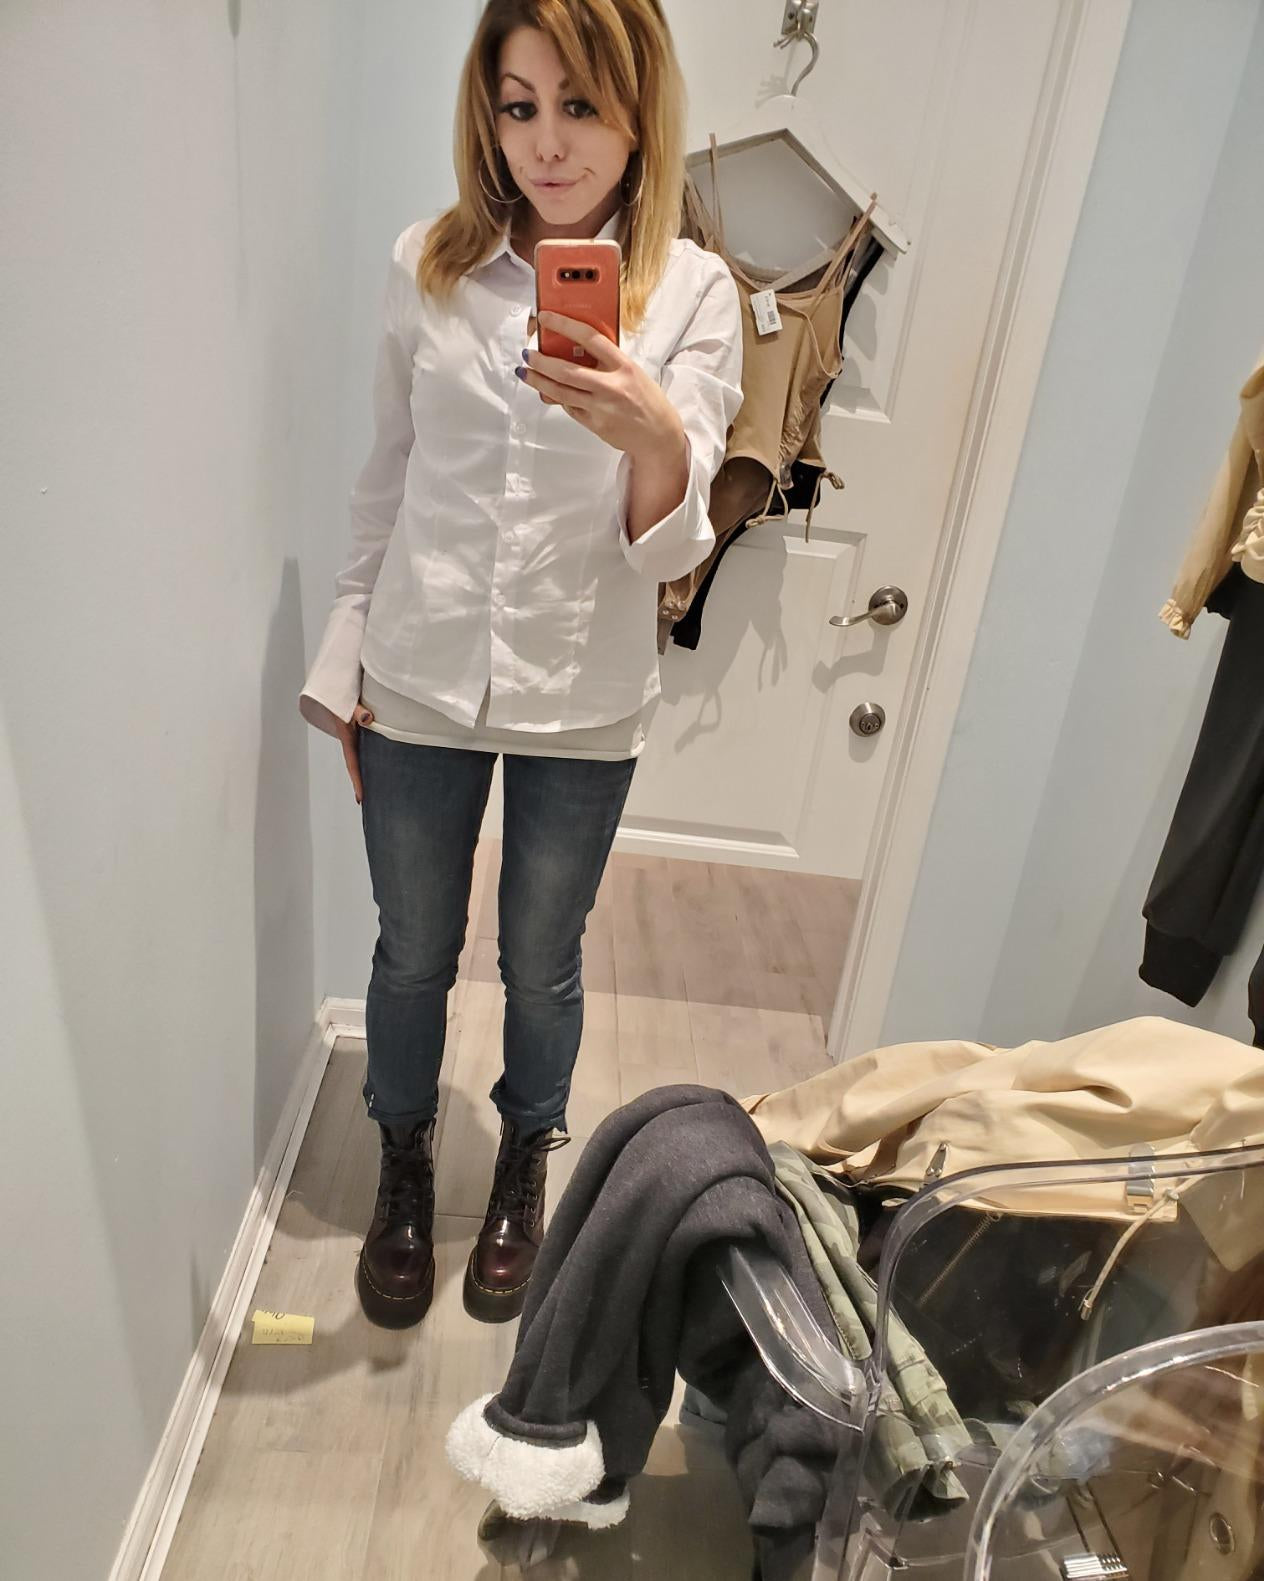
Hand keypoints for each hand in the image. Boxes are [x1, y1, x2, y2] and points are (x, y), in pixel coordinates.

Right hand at [334, 703, 374, 803]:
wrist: (334, 683)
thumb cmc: (339, 694)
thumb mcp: (347, 702)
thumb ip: (357, 710)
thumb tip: (367, 719)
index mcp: (346, 737)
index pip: (353, 764)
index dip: (357, 781)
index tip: (360, 798)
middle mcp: (351, 738)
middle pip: (358, 764)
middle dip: (362, 781)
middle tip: (369, 799)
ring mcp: (356, 734)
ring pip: (363, 755)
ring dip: (369, 768)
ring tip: (380, 784)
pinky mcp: (362, 727)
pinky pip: (368, 744)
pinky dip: (374, 754)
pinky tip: (384, 759)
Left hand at [519, 312, 684, 462]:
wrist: (658, 435)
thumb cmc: (646, 400)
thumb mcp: (631, 371)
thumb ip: (606, 361)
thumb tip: (575, 350)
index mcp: (623, 366)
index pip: (589, 338)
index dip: (564, 325)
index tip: (546, 318)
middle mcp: (611, 386)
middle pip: (566, 370)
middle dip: (541, 361)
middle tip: (528, 354)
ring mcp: (601, 408)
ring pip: (561, 392)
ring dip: (539, 381)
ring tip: (526, 372)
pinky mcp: (594, 424)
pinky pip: (570, 407)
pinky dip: (559, 397)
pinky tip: (551, 390)